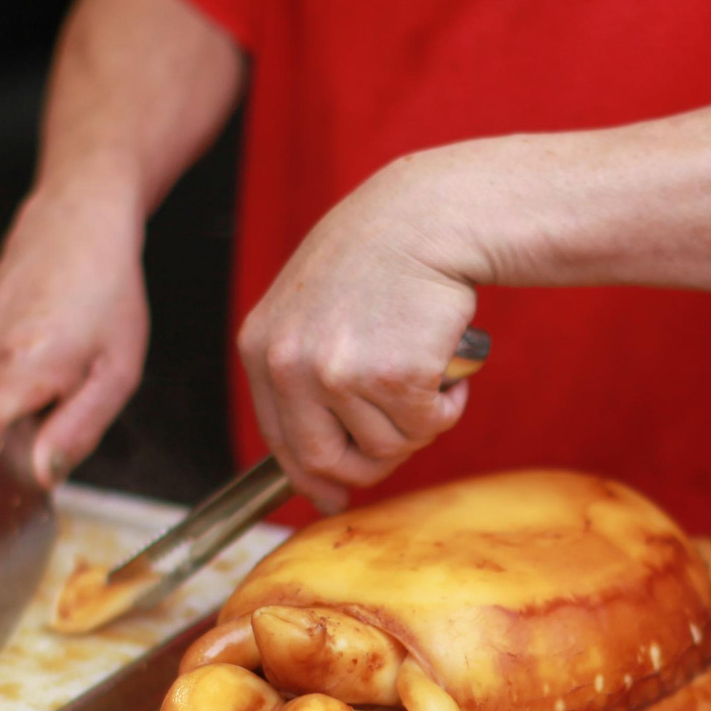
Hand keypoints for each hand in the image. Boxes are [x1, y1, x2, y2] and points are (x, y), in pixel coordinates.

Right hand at [0, 182, 148, 487]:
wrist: (78, 223)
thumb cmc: (108, 295)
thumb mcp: (115, 375)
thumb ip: (76, 431)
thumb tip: (42, 479)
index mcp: (20, 366)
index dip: (2, 462)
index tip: (36, 455)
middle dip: (19, 433)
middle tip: (66, 397)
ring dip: (16, 403)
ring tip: (59, 365)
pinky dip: (7, 377)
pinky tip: (41, 347)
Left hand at [236, 157, 477, 512]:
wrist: (428, 216)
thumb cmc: (379, 260)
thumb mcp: (314, 311)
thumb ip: (308, 383)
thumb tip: (322, 488)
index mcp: (262, 348)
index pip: (280, 442)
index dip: (314, 475)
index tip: (335, 494)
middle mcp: (290, 364)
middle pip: (325, 461)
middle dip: (368, 465)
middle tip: (402, 433)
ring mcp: (339, 372)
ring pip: (385, 447)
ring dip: (417, 421)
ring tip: (426, 366)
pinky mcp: (393, 376)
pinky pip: (426, 426)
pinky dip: (447, 405)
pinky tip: (446, 361)